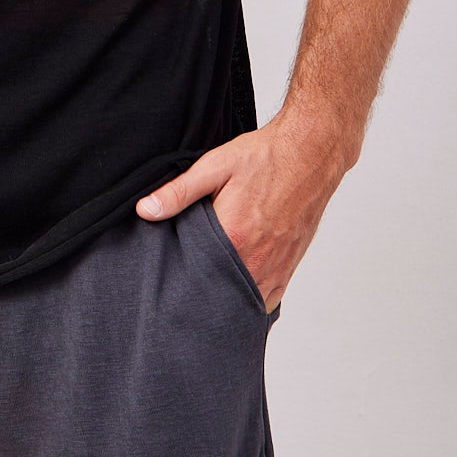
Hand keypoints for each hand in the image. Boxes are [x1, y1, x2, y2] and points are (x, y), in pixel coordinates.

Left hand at [134, 109, 342, 312]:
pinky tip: (236, 291)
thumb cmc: (265, 157)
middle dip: (203, 296)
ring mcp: (277, 266)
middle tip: (184, 294)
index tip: (169, 283)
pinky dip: (251, 299)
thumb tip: (145, 210)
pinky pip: (268, 299)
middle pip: (222, 296)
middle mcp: (258, 259)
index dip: (181, 283)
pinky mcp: (290, 266)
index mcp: (234, 237)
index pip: (197, 277)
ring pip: (246, 303)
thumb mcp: (214, 167)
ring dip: (228, 300)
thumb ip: (179, 192)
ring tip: (208, 294)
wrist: (310, 153)